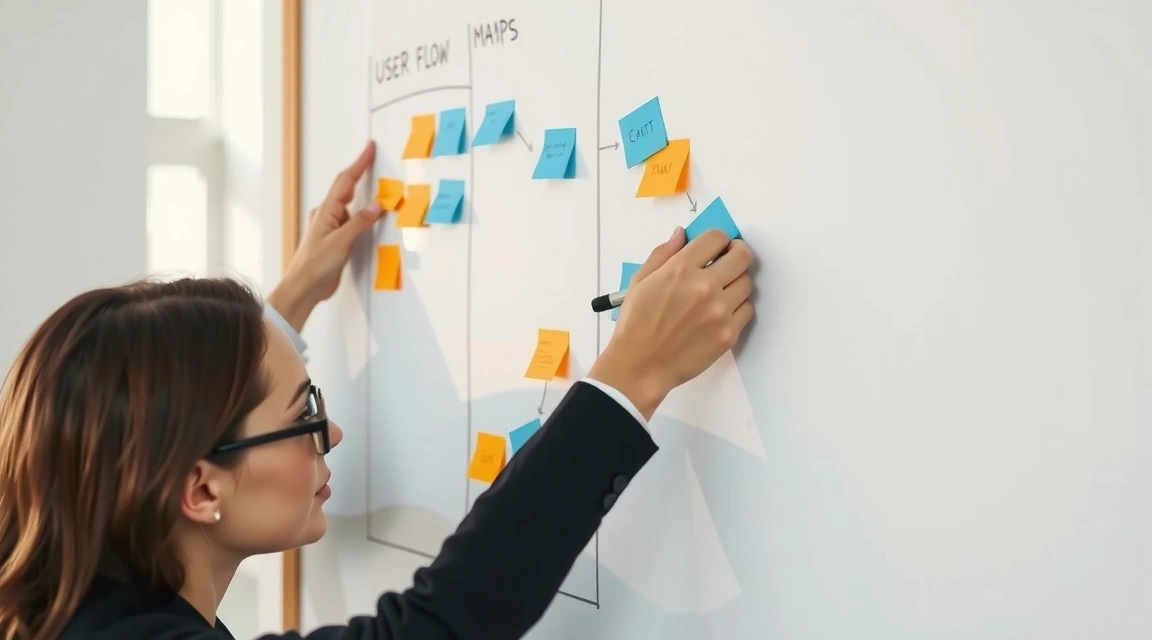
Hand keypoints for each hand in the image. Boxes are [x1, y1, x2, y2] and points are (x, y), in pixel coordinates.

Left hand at [269, 141, 383, 331]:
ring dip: (361, 193)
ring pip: (349, 204)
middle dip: (359, 171)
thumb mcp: (340, 242)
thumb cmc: (315, 265)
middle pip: (345, 187)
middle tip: (372, 157)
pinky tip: (368, 218)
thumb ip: (359, 223)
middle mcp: (327, 215)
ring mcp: (331, 227)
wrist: (304, 288)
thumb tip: (376, 205)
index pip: (345, 181)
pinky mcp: (336, 240)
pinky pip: (351, 219)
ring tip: (374, 184)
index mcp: (326, 211)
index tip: (369, 148)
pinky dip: (362, 214)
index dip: (359, 163)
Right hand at [588, 227, 753, 419]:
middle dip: (736, 254)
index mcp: (680, 269)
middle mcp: (704, 287)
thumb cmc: (636, 325)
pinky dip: (737, 308)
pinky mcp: (728, 334)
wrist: (640, 365)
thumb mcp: (640, 281)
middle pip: (742, 256)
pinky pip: (747, 310)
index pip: (717, 237)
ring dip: (736, 283)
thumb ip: (663, 253)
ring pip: (747, 283)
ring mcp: (719, 311)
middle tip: (729, 261)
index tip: (717, 247)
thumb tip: (681, 234)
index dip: (718, 240)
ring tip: (719, 292)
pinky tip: (719, 312)